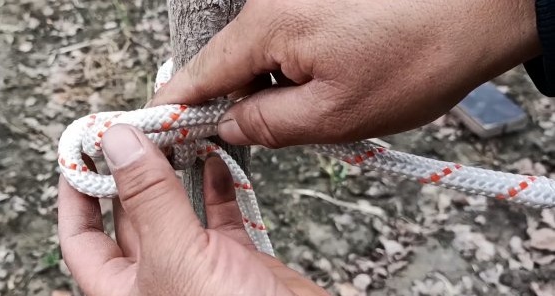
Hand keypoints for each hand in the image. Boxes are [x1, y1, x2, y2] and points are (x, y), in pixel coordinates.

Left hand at [58, 124, 328, 295]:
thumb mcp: (178, 258)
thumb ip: (150, 199)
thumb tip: (119, 144)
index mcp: (123, 290)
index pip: (81, 239)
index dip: (75, 195)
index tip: (81, 152)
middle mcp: (155, 277)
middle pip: (129, 215)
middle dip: (129, 171)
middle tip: (132, 128)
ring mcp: (195, 267)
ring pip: (175, 209)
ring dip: (173, 173)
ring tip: (172, 134)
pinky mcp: (235, 260)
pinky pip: (219, 216)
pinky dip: (216, 186)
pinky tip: (214, 160)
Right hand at [153, 0, 539, 146]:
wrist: (483, 5)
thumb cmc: (418, 53)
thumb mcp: (334, 114)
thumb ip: (268, 124)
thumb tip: (231, 126)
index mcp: (266, 26)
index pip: (200, 73)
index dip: (178, 105)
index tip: (162, 127)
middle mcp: (272, 1)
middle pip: (230, 62)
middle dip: (242, 100)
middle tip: (270, 131)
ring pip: (262, 51)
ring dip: (277, 84)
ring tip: (324, 102)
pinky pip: (288, 35)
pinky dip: (298, 64)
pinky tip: (335, 78)